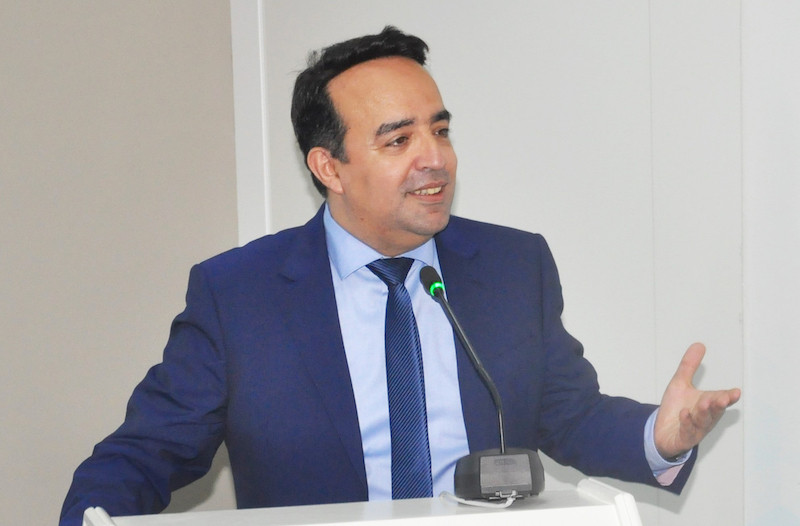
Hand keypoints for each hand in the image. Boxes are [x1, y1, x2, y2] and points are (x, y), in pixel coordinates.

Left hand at [654, 342, 740, 458]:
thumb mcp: (680, 384)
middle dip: (718, 404)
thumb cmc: (676, 409)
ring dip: (704, 412)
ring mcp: (696, 429)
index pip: (721, 399)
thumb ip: (689, 366)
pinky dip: (687, 423)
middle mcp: (705, 417)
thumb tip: (699, 345)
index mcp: (708, 404)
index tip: (735, 392)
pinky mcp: (684, 438)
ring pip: (703, 421)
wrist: (662, 432)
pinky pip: (687, 432)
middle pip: (714, 410)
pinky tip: (684, 414)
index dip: (729, 397)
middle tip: (723, 397)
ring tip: (704, 403)